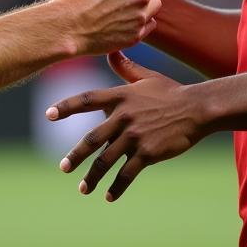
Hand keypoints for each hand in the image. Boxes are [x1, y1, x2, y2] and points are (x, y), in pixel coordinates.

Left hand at [45, 51, 201, 200]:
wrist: (197, 109)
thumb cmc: (171, 92)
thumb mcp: (147, 77)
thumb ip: (126, 67)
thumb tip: (111, 51)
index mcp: (120, 96)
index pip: (86, 100)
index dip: (66, 106)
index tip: (48, 115)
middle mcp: (123, 116)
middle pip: (92, 139)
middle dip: (75, 156)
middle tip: (64, 167)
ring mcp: (135, 136)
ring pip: (106, 160)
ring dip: (93, 177)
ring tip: (83, 188)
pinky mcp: (148, 153)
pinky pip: (127, 173)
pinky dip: (117, 186)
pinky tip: (109, 196)